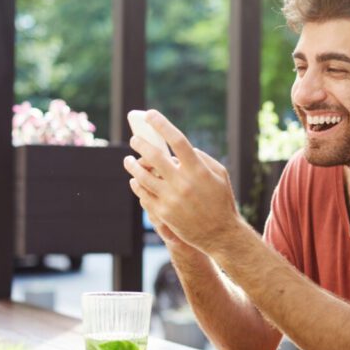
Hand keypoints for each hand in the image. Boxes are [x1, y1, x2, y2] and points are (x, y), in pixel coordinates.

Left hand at [123, 110, 241, 253]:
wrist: (221, 234)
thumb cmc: (221, 200)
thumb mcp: (220, 175)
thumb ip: (202, 158)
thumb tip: (182, 148)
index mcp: (199, 170)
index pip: (177, 140)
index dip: (162, 124)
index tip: (150, 115)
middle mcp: (183, 183)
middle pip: (154, 156)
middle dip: (140, 144)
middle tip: (134, 140)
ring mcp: (171, 199)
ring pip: (143, 176)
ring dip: (133, 165)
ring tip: (129, 160)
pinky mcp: (164, 213)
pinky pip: (143, 194)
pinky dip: (137, 184)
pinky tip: (135, 179)